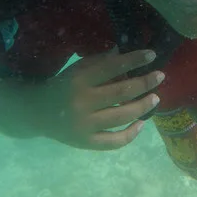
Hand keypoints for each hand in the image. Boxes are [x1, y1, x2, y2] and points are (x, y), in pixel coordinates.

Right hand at [36, 49, 163, 149]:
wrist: (36, 112)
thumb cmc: (62, 86)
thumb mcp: (76, 69)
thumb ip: (99, 61)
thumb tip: (124, 53)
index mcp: (79, 79)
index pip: (112, 66)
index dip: (134, 60)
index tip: (151, 55)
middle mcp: (81, 102)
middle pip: (121, 92)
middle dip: (145, 83)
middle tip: (160, 76)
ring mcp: (84, 125)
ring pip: (121, 116)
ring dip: (142, 107)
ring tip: (155, 98)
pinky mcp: (85, 142)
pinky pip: (113, 142)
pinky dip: (130, 135)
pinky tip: (141, 125)